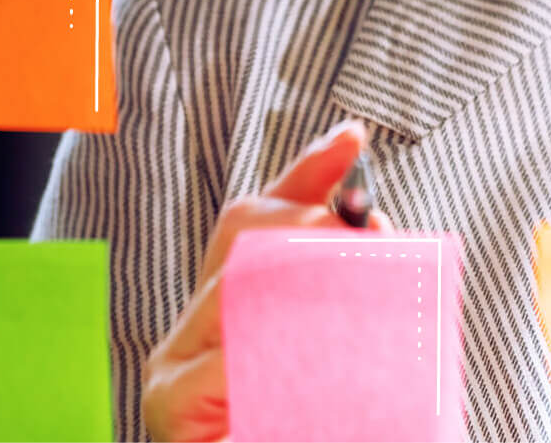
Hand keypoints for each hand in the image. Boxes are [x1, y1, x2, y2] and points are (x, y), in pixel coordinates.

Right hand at [142, 118, 393, 442]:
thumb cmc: (317, 423)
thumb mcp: (339, 356)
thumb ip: (346, 300)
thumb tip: (378, 228)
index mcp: (223, 315)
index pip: (252, 222)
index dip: (303, 174)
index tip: (353, 137)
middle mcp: (185, 337)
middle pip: (246, 244)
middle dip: (318, 226)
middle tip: (378, 232)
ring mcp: (172, 374)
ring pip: (238, 292)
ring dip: (309, 281)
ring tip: (368, 278)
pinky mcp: (172, 412)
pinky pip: (223, 361)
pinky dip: (268, 350)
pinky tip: (307, 354)